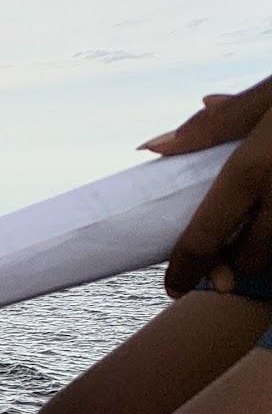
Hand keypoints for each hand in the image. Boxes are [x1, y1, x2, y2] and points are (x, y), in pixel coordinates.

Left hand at [140, 77, 271, 295]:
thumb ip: (216, 127)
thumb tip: (153, 148)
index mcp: (255, 169)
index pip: (205, 237)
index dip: (185, 269)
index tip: (174, 286)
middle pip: (251, 257)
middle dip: (235, 262)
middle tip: (225, 255)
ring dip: (270, 251)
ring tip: (256, 234)